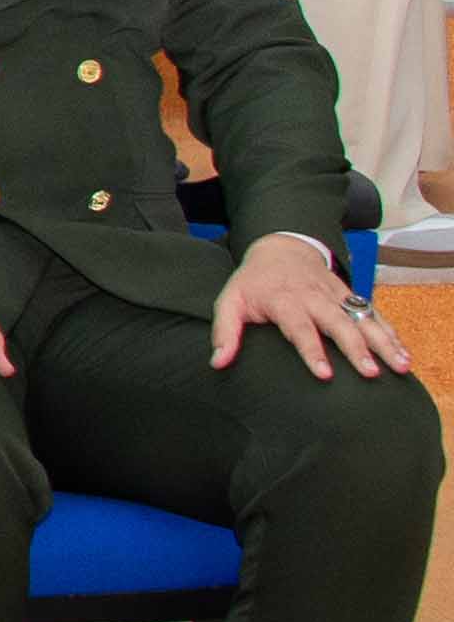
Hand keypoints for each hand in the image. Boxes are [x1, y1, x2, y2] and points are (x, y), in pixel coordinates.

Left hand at [210, 233, 409, 379]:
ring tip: (401, 365)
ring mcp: (337, 296)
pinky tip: (404, 353)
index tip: (325, 374)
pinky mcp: (351, 296)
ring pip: (364, 318)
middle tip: (371, 372)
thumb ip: (224, 331)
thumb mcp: (229, 301)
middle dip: (356, 348)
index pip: (300, 328)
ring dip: (383, 342)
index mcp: (284, 300)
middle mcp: (315, 297)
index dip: (312, 351)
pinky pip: (374, 315)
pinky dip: (390, 333)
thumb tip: (218, 363)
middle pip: (339, 324)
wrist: (281, 248)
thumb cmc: (253, 282)